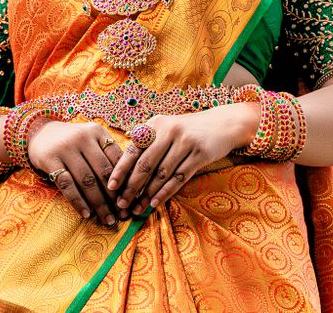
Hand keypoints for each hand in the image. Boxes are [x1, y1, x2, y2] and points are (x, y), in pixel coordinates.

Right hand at [27, 120, 123, 226]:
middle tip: (123, 214)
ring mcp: (65, 148)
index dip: (126, 180)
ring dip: (99, 203)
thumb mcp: (90, 140)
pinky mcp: (50, 159)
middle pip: (104, 171)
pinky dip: (78, 201)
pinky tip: (86, 214)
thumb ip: (107, 155)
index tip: (132, 199)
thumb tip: (128, 186)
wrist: (39, 133)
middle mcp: (83, 137)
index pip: (117, 158)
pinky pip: (67, 184)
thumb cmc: (72, 142)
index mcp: (97, 132)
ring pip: (87, 180)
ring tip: (107, 219)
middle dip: (115, 196)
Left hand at [106, 105, 256, 216]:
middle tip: (121, 203)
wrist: (222, 124)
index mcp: (156, 124)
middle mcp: (169, 131)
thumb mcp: (165, 128)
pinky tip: (155, 203)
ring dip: (147, 194)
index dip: (121, 169)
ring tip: (137, 208)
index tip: (111, 186)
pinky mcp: (200, 154)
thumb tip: (123, 171)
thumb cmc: (187, 131)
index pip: (133, 149)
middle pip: (145, 164)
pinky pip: (179, 178)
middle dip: (131, 186)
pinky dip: (165, 192)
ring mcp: (185, 142)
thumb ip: (147, 143)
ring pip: (161, 173)